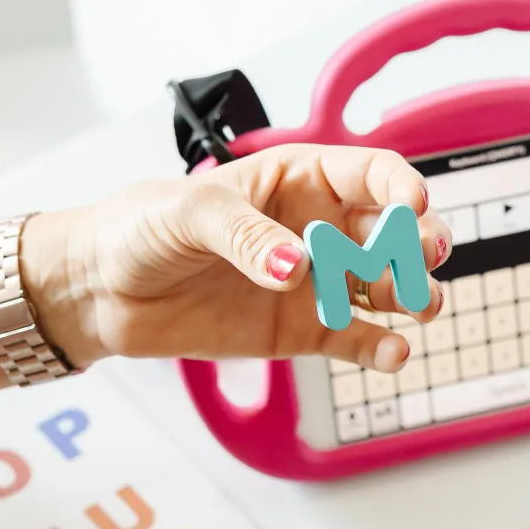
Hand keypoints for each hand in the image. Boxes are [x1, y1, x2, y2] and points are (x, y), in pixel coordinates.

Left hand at [22, 143, 448, 374]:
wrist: (102, 292)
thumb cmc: (140, 229)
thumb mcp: (188, 213)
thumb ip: (246, 235)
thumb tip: (296, 266)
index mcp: (297, 180)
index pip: (369, 175)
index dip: (399, 187)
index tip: (413, 205)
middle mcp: (317, 229)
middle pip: (392, 231)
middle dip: (420, 242)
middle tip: (427, 258)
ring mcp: (314, 283)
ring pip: (384, 286)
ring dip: (413, 294)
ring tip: (421, 306)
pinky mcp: (301, 331)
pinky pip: (355, 339)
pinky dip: (379, 348)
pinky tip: (394, 353)